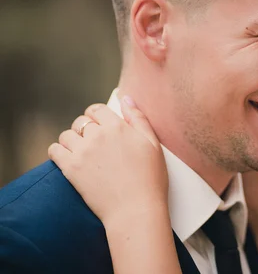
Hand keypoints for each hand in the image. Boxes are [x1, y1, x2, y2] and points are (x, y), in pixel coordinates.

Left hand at [48, 97, 168, 226]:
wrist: (135, 210)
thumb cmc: (149, 179)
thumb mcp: (153, 144)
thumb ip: (138, 118)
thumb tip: (125, 98)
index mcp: (118, 127)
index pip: (97, 109)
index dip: (98, 115)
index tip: (101, 125)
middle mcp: (98, 136)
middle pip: (81, 121)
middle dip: (86, 128)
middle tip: (94, 143)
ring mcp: (83, 152)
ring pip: (66, 135)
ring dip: (72, 140)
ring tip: (82, 152)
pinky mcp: (71, 169)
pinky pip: (54, 151)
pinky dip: (58, 152)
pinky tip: (69, 159)